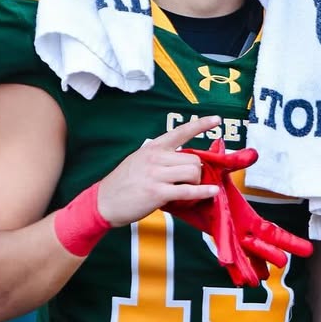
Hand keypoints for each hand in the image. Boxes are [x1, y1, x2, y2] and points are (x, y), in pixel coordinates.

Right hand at [95, 116, 220, 225]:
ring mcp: (156, 175)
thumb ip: (160, 158)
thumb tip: (184, 162)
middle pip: (193, 159)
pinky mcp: (158, 193)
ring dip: (196, 183)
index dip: (200, 125)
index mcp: (153, 147)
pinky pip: (188, 191)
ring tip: (187, 189)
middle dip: (197, 172)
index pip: (180, 132)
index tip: (216, 119)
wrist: (104, 201)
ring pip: (193, 172)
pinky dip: (203, 192)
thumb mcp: (139, 161)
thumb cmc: (123, 183)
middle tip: (189, 181)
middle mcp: (155, 158)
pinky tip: (211, 192)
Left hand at [167, 139, 313, 286]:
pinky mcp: (211, 236)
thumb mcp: (221, 169)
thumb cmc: (203, 177)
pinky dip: (232, 267)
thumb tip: (253, 153)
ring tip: (258, 280)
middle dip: (273, 254)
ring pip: (243, 254)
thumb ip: (236, 162)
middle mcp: (240, 228)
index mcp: (246, 214)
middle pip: (262, 244)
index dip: (288, 240)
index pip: (271, 230)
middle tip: (285, 264)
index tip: (308, 250)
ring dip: (251, 265)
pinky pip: (224, 254)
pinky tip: (239, 281)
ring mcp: (226, 234)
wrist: (182, 184)